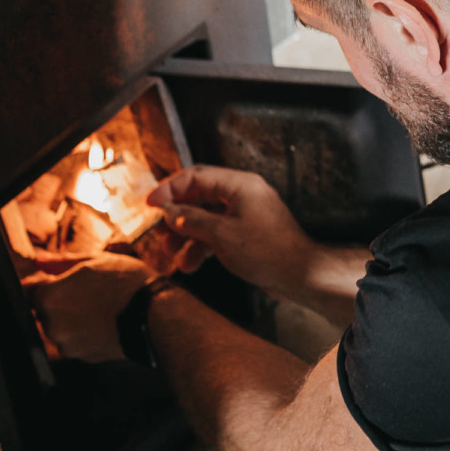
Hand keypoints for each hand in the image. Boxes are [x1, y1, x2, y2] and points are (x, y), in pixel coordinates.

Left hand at [23, 252, 150, 362]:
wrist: (155, 316)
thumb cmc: (128, 284)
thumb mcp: (97, 261)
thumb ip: (62, 261)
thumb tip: (39, 260)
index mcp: (50, 297)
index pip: (28, 290)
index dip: (44, 284)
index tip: (57, 281)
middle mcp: (51, 324)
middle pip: (43, 311)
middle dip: (59, 302)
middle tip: (86, 293)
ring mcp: (66, 344)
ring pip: (59, 328)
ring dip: (71, 319)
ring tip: (98, 308)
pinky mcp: (81, 357)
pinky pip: (74, 342)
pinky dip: (83, 334)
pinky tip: (102, 322)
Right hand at [148, 165, 320, 298]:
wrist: (299, 274)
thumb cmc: (267, 251)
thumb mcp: (221, 234)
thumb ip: (192, 220)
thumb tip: (170, 212)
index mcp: (240, 185)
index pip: (197, 175)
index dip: (170, 188)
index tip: (150, 204)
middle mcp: (243, 195)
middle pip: (200, 197)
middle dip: (176, 217)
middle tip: (159, 234)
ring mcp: (246, 214)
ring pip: (206, 218)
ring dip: (187, 236)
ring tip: (172, 255)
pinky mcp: (248, 233)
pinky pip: (218, 233)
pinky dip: (202, 246)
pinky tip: (190, 264)